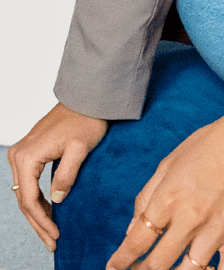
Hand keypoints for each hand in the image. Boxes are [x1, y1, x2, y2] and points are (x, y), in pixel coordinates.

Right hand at [8, 103, 107, 251]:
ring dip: (37, 214)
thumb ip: (67, 176)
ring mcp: (22, 153)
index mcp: (27, 156)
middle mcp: (18, 155)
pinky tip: (48, 213)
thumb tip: (57, 200)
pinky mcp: (30, 152)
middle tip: (52, 242)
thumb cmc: (87, 119)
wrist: (89, 98)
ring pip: (25, 193)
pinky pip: (30, 183)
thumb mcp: (80, 149)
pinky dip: (37, 200)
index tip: (55, 236)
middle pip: (24, 200)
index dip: (42, 222)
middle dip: (38, 223)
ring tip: (50, 233)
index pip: (29, 200)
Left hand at [103, 98, 223, 269]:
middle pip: (157, 264)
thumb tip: (132, 229)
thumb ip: (146, 195)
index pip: (136, 242)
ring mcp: (218, 228)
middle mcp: (191, 216)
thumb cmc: (214, 141)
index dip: (121, 260)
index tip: (115, 266)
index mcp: (170, 196)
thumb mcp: (171, 160)